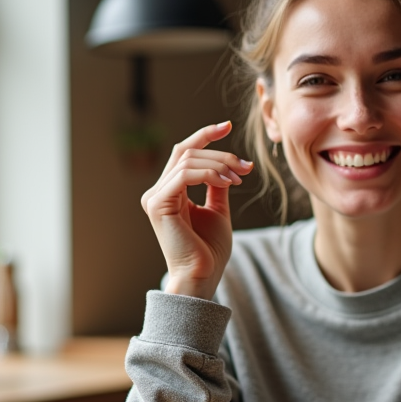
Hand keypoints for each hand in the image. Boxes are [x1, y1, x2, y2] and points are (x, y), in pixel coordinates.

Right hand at [140, 121, 253, 299]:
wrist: (202, 276)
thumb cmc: (209, 250)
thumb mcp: (217, 210)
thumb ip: (217, 185)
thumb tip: (229, 165)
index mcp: (169, 192)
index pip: (184, 152)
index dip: (205, 135)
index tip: (228, 126)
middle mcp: (158, 192)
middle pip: (187, 152)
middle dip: (220, 153)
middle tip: (245, 166)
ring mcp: (155, 197)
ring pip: (188, 160)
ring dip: (219, 164)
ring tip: (239, 177)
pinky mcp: (158, 204)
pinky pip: (184, 175)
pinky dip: (209, 173)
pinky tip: (227, 182)